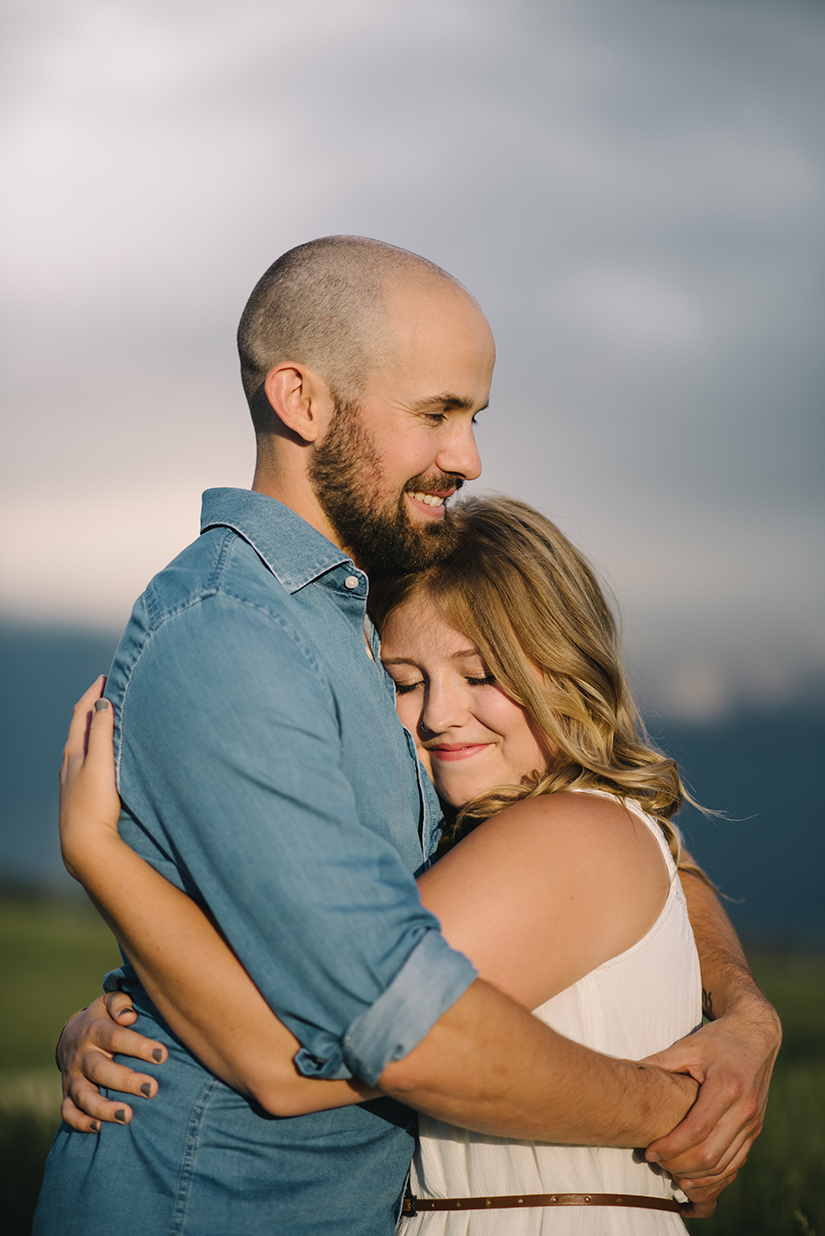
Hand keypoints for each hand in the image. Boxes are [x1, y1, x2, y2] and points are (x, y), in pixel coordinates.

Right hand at [57, 993, 167, 1131]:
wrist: (72, 1035)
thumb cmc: (104, 1018)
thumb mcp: (109, 1003)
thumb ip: (120, 1003)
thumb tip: (129, 1016)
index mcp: (95, 1030)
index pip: (115, 1038)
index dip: (139, 1046)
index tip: (162, 1056)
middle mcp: (82, 1055)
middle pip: (101, 1070)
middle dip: (126, 1081)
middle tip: (151, 1090)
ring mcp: (73, 1077)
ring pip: (84, 1096)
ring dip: (104, 1108)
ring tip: (128, 1117)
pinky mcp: (67, 1094)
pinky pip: (68, 1112)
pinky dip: (80, 1122)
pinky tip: (99, 1129)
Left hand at [59, 677, 121, 878]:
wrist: (85, 844)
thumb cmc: (94, 803)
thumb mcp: (100, 762)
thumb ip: (100, 732)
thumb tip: (101, 703)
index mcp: (73, 751)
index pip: (81, 713)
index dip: (92, 693)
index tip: (104, 678)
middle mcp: (69, 763)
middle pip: (78, 727)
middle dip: (91, 707)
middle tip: (106, 693)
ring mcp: (72, 780)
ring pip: (80, 745)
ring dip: (91, 728)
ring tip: (105, 720)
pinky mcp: (79, 795)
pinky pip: (85, 761)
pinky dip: (93, 747)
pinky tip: (100, 758)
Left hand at [643, 990, 780, 1209]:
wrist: (757, 1035)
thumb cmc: (718, 1039)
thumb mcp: (688, 1045)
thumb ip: (660, 1063)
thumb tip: (626, 1073)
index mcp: (726, 1087)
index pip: (696, 1130)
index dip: (671, 1147)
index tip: (649, 1153)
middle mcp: (744, 1110)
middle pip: (711, 1155)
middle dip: (680, 1166)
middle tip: (657, 1164)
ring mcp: (753, 1123)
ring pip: (725, 1165)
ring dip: (697, 1176)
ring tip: (670, 1173)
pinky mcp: (755, 1129)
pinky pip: (736, 1162)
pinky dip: (715, 1174)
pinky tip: (693, 1174)